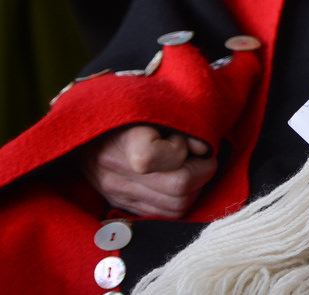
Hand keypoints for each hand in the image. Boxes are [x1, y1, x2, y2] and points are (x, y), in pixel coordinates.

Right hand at [81, 125, 216, 217]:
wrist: (90, 133)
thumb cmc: (131, 113)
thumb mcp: (156, 106)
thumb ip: (182, 125)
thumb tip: (203, 150)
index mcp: (124, 143)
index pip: (161, 156)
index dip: (181, 147)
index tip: (182, 137)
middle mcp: (118, 175)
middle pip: (179, 188)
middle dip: (202, 171)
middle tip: (201, 158)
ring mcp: (120, 196)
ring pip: (177, 207)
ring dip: (195, 189)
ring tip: (191, 170)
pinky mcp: (123, 207)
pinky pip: (165, 216)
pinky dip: (181, 200)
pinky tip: (179, 183)